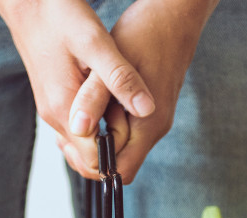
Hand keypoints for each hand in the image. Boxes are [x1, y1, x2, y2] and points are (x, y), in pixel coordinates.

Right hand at [0, 0, 156, 178]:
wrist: (29, 3)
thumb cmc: (60, 17)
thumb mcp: (97, 43)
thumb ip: (120, 78)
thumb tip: (147, 110)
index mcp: (64, 110)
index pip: (93, 161)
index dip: (118, 155)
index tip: (137, 134)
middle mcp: (54, 117)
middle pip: (85, 161)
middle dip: (112, 154)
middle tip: (135, 127)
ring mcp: (51, 111)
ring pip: (80, 148)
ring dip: (104, 142)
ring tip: (125, 117)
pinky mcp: (53, 102)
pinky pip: (75, 131)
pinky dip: (94, 130)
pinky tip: (110, 109)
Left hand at [69, 0, 218, 182]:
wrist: (174, 17)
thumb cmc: (144, 35)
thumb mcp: (110, 64)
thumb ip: (94, 99)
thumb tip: (78, 130)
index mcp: (148, 126)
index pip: (119, 172)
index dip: (94, 163)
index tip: (74, 139)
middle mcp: (154, 130)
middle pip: (118, 165)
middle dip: (92, 151)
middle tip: (73, 124)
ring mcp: (153, 123)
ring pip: (119, 148)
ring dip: (97, 136)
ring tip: (81, 110)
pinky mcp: (148, 112)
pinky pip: (123, 131)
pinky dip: (105, 123)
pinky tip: (92, 103)